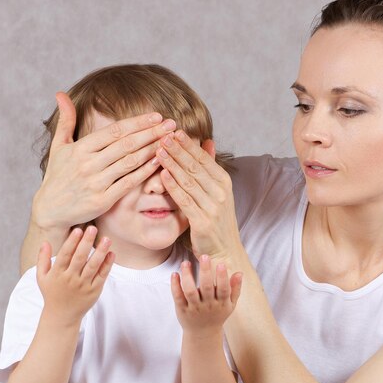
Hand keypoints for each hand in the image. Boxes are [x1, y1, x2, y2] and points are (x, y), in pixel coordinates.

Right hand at [32, 92, 176, 229]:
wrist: (50, 210)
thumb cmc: (58, 177)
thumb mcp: (58, 147)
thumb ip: (65, 121)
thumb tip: (61, 94)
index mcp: (80, 148)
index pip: (115, 131)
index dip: (138, 122)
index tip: (157, 116)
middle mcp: (88, 164)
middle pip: (126, 144)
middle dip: (152, 132)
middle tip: (172, 125)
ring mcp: (96, 183)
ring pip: (130, 162)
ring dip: (152, 150)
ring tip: (170, 141)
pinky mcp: (103, 201)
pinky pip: (129, 183)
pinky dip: (145, 172)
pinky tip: (159, 162)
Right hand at [36, 225, 113, 326]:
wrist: (62, 316)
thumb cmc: (52, 293)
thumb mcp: (42, 277)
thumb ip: (42, 259)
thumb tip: (45, 242)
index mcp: (57, 274)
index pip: (65, 255)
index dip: (71, 242)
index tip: (78, 230)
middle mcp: (70, 279)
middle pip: (80, 258)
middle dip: (86, 242)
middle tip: (93, 228)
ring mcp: (83, 285)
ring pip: (93, 266)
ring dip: (100, 252)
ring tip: (107, 239)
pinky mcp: (94, 290)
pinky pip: (102, 276)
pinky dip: (107, 265)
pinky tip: (111, 253)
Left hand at [155, 131, 242, 261]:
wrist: (224, 251)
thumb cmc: (217, 220)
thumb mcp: (218, 191)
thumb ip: (211, 167)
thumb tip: (208, 141)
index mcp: (224, 183)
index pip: (204, 159)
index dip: (188, 145)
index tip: (173, 131)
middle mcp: (221, 193)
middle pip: (195, 167)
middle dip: (178, 150)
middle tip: (162, 136)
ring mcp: (213, 207)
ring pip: (189, 181)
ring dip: (172, 164)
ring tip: (158, 151)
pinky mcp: (203, 222)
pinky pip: (185, 200)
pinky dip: (173, 186)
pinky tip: (162, 175)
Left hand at [171, 255, 242, 336]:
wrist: (203, 334)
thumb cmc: (218, 314)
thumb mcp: (230, 304)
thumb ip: (235, 289)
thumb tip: (239, 273)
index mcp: (221, 303)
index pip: (223, 289)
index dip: (222, 277)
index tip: (221, 263)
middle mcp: (208, 305)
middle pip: (206, 287)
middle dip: (205, 271)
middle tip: (204, 256)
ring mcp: (194, 308)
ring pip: (190, 291)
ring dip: (187, 276)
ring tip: (186, 263)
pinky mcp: (182, 309)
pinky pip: (178, 297)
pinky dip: (175, 285)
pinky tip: (175, 274)